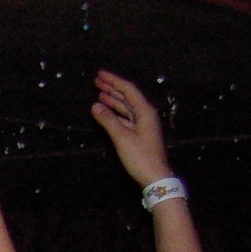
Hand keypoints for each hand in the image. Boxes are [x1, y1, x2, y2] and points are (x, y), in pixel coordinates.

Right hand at [91, 71, 173, 186]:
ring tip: (99, 94)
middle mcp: (145, 115)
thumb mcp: (122, 138)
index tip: (100, 74)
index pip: (128, 90)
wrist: (155, 177)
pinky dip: (115, 113)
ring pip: (126, 107)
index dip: (114, 81)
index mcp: (145, 111)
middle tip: (97, 81)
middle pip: (127, 97)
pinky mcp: (139, 134)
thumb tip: (95, 106)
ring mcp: (143, 124)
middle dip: (112, 88)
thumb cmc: (141, 157)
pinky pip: (126, 118)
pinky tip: (106, 112)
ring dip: (113, 100)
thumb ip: (108, 120)